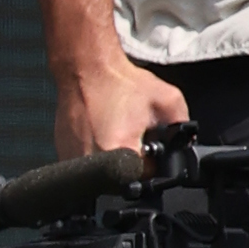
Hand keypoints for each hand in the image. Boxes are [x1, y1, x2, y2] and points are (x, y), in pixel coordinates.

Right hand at [54, 54, 188, 163]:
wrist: (86, 69)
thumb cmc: (120, 82)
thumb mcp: (166, 99)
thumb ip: (182, 124)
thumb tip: (186, 143)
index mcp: (119, 150)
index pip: (144, 176)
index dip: (152, 162)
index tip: (149, 145)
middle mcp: (92, 160)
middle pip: (122, 178)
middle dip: (132, 161)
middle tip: (130, 133)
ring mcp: (73, 158)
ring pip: (102, 174)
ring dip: (113, 158)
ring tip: (114, 130)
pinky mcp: (63, 153)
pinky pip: (86, 164)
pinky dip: (96, 152)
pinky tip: (100, 130)